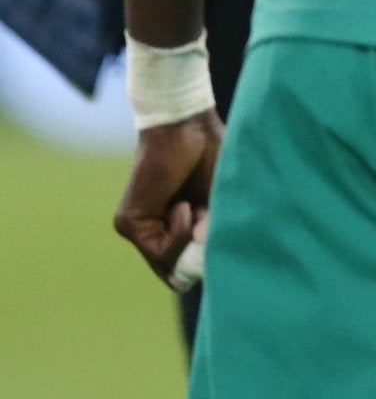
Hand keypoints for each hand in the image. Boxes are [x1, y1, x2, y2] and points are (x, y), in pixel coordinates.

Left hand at [113, 109, 221, 287]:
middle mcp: (152, 228)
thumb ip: (210, 235)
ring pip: (168, 262)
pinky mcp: (128, 223)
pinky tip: (186, 207)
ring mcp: (137, 228)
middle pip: (176, 268)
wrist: (187, 125)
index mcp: (174, 222)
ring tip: (201, 210)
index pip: (184, 262)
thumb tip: (199, 272)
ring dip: (191, 241)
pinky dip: (179, 234)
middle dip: (199, 256)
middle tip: (212, 227)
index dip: (206, 262)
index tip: (224, 250)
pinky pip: (158, 250)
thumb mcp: (218, 203)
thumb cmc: (212, 157)